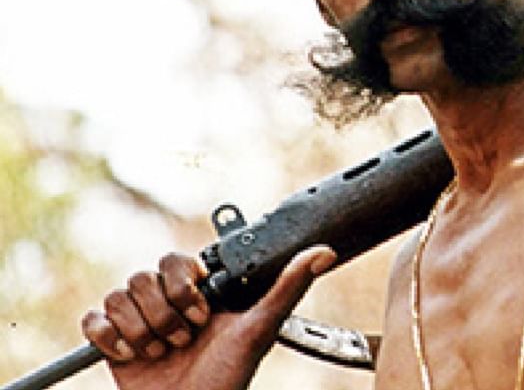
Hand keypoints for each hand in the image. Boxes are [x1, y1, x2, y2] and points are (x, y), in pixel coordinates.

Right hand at [81, 246, 335, 389]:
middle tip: (185, 340)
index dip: (185, 284)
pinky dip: (109, 337)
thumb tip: (325, 252)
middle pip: (144, 276)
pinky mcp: (113, 342)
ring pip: (120, 295)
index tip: (204, 311)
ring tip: (164, 353)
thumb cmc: (229, 377)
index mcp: (199, 293)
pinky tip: (131, 355)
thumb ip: (289, 287)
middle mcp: (168, 301)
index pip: (177, 260)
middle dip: (166, 313)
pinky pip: (94, 318)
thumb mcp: (260, 328)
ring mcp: (140, 321)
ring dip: (142, 330)